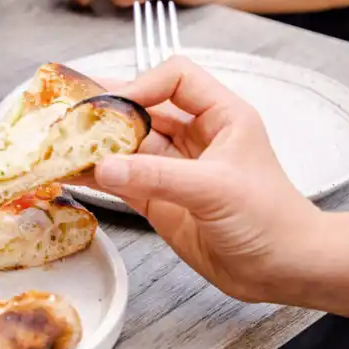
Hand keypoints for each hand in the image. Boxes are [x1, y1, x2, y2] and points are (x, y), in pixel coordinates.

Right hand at [80, 56, 322, 301]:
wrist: (284, 271)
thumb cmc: (271, 220)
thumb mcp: (215, 189)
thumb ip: (158, 176)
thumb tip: (105, 167)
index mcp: (221, 116)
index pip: (176, 77)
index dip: (143, 84)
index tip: (115, 104)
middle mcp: (196, 137)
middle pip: (144, 108)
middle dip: (109, 110)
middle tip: (71, 112)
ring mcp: (176, 169)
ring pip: (128, 145)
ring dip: (98, 145)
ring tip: (63, 143)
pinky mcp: (162, 200)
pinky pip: (123, 180)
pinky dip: (99, 176)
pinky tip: (75, 173)